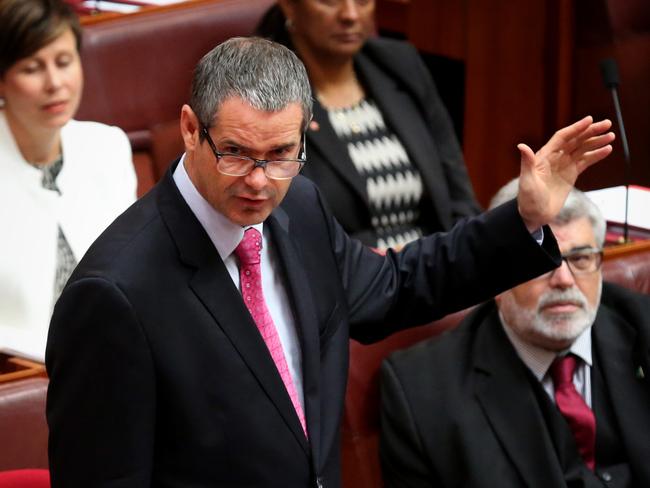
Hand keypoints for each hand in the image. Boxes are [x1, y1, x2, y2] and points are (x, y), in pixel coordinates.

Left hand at [517, 116, 614, 230]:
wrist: (535, 215)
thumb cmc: (527, 199)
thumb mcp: (527, 181)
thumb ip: (527, 163)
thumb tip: (521, 146)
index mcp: (544, 156)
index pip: (562, 137)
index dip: (576, 128)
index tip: (590, 120)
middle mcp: (555, 158)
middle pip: (575, 140)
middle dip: (590, 132)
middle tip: (607, 124)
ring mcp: (563, 165)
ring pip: (582, 149)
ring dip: (596, 142)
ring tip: (611, 136)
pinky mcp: (571, 174)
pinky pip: (585, 162)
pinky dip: (596, 155)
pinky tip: (607, 149)